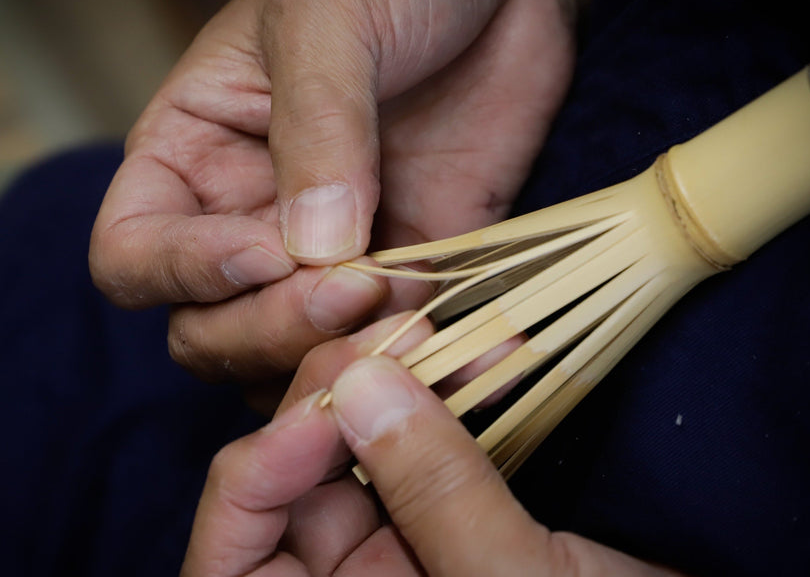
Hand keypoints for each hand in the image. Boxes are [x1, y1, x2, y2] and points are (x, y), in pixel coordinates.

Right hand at [89, 0, 578, 383]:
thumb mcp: (327, 18)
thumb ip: (315, 130)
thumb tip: (312, 248)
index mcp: (193, 155)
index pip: (135, 257)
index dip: (187, 273)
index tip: (270, 250)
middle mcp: (249, 219)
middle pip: (211, 331)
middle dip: (271, 330)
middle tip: (355, 287)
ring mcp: (332, 254)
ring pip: (296, 358)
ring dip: (340, 362)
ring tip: (407, 325)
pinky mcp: (411, 265)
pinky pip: (395, 341)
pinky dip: (421, 359)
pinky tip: (458, 344)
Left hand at [181, 322, 686, 575]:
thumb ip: (437, 497)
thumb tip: (362, 387)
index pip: (235, 555)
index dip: (257, 475)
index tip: (326, 410)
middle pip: (300, 475)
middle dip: (340, 396)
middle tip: (396, 336)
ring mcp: (407, 545)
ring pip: (372, 442)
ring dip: (408, 380)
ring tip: (458, 333)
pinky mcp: (463, 511)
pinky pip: (438, 439)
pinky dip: (460, 393)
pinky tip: (495, 351)